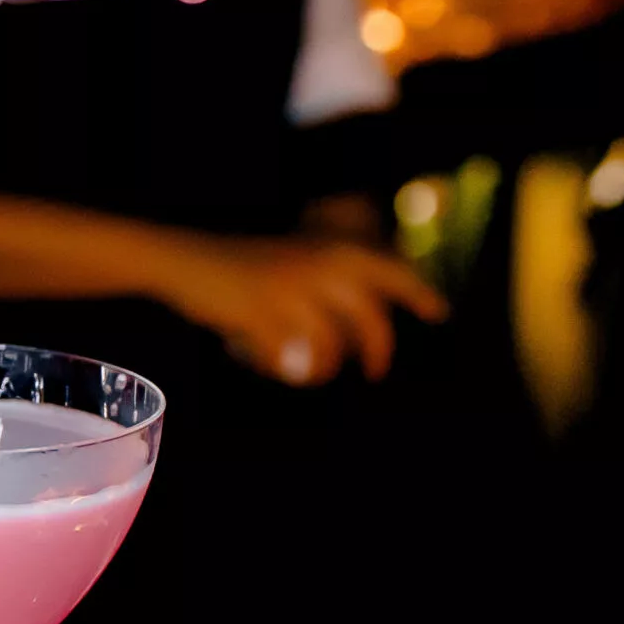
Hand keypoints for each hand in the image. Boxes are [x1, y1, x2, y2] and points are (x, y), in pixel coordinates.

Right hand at [155, 236, 446, 385]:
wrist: (185, 259)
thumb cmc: (238, 263)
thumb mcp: (294, 256)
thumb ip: (329, 279)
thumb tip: (361, 321)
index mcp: (331, 250)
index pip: (393, 271)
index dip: (420, 293)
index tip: (438, 314)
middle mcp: (319, 269)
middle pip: (370, 323)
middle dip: (377, 352)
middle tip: (375, 372)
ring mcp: (292, 295)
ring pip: (330, 350)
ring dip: (321, 369)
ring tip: (308, 373)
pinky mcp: (263, 319)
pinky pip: (290, 361)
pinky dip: (283, 370)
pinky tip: (270, 366)